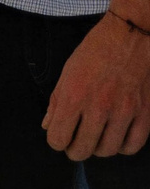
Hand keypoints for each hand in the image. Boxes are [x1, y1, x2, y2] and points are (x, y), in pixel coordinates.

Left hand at [43, 14, 149, 158]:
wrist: (129, 37)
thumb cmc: (94, 52)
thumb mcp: (67, 73)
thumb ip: (56, 102)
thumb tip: (48, 126)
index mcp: (74, 96)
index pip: (58, 139)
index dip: (56, 142)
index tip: (60, 136)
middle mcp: (98, 107)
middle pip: (82, 150)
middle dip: (74, 150)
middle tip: (75, 143)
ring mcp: (123, 111)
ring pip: (107, 151)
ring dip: (98, 148)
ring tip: (96, 138)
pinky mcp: (144, 112)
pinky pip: (133, 145)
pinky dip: (123, 147)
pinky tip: (117, 138)